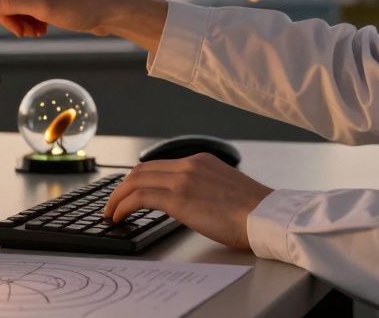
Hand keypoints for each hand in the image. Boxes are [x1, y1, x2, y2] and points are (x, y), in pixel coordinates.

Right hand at [0, 0, 127, 38]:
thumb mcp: (44, 9)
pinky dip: (28, 21)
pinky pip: (23, 8)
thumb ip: (11, 5)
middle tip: (26, 31)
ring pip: (11, 4)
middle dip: (7, 15)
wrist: (110, 12)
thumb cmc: (83, 6)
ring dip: (18, 21)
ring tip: (36, 32)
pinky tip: (42, 30)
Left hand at [102, 154, 273, 250]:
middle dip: (122, 187)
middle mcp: (190, 164)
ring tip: (110, 212)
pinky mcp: (179, 198)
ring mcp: (183, 179)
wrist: (267, 217)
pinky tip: (118, 217)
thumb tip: (190, 204)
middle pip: (142, 170)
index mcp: (201, 161)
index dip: (138, 179)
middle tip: (113, 203)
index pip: (159, 165)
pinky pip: (139, 197)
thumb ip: (204, 189)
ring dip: (117, 197)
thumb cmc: (255, 212)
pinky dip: (122, 206)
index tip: (129, 192)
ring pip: (136, 180)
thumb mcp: (226, 190)